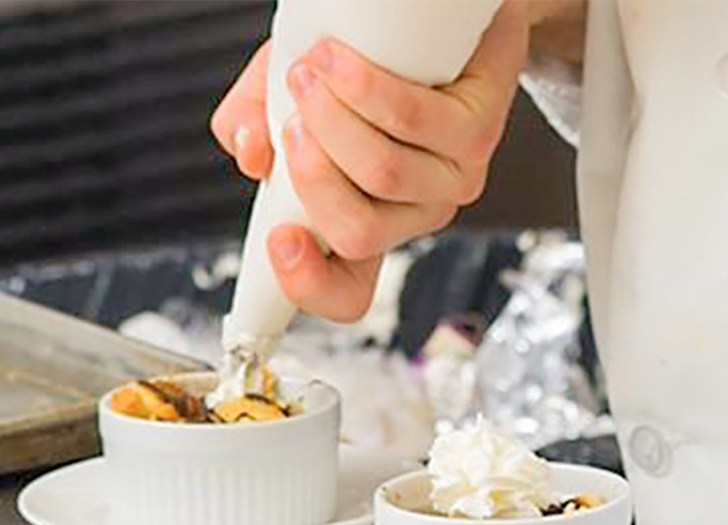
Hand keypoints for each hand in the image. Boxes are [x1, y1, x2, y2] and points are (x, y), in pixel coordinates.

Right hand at [211, 0, 529, 321]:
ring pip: (382, 174)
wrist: (439, 14)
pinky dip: (364, 89)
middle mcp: (414, 212)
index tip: (278, 240)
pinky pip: (413, 121)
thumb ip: (254, 122)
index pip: (347, 293)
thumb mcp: (287, 91)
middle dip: (309, 176)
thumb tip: (248, 154)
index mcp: (370, 220)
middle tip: (289, 121)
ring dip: (330, 119)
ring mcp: (451, 179)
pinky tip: (338, 59)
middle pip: (357, 233)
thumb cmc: (365, 59)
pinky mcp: (478, 134)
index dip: (310, 286)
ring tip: (308, 71)